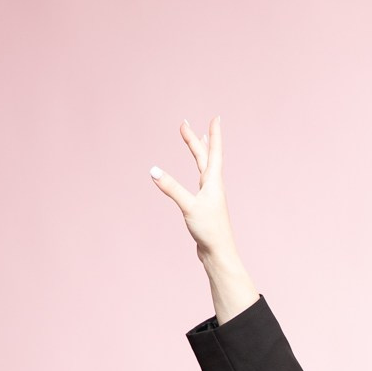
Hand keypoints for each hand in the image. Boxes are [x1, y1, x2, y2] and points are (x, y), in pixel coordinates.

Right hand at [150, 115, 236, 259]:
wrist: (218, 253)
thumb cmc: (209, 230)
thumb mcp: (188, 206)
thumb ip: (171, 188)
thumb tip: (153, 170)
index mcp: (213, 182)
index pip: (214, 152)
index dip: (214, 134)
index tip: (216, 117)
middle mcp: (213, 186)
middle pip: (204, 156)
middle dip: (194, 139)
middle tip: (184, 124)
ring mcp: (210, 195)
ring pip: (204, 167)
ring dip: (199, 152)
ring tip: (197, 139)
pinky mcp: (205, 205)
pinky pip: (201, 180)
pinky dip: (198, 169)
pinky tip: (199, 173)